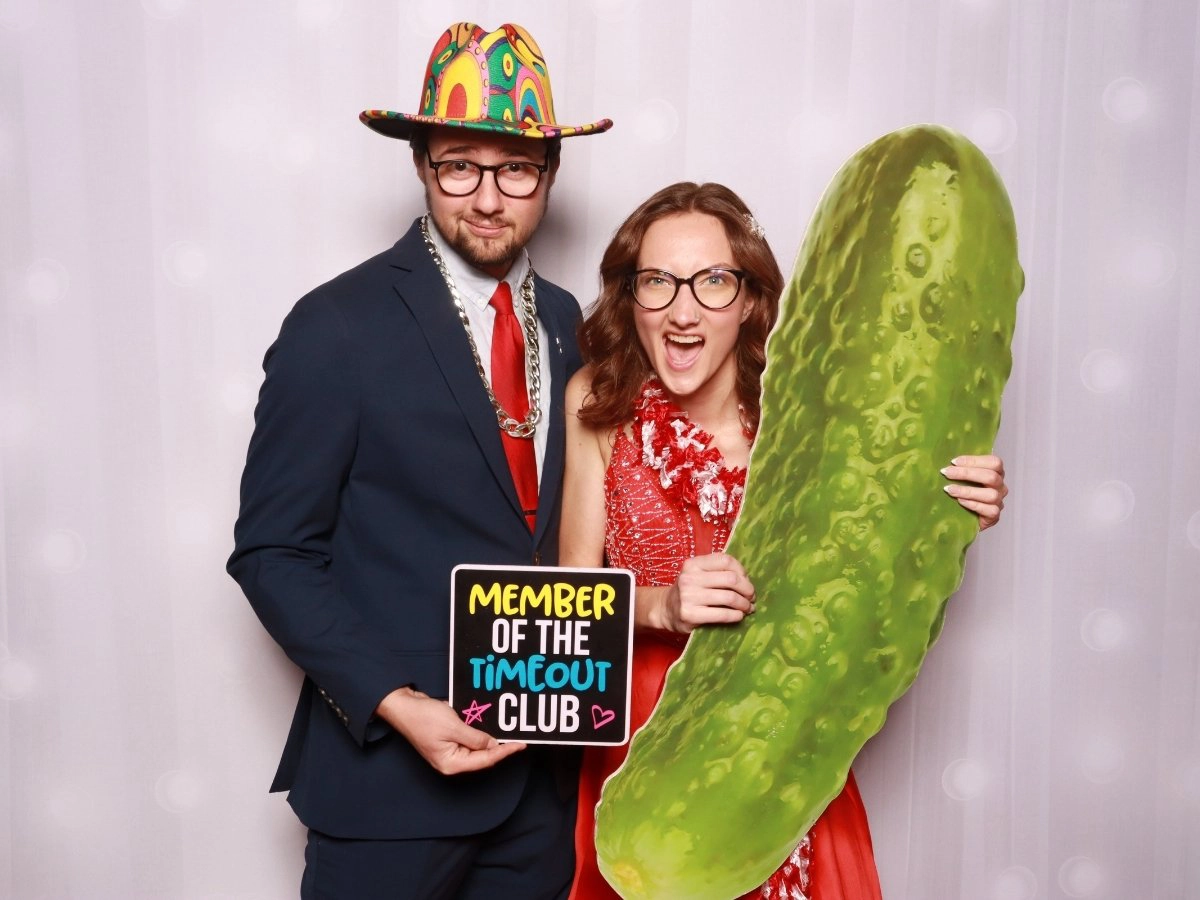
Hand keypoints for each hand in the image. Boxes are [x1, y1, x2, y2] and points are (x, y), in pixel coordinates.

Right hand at [374, 687, 525, 774]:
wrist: (403, 706)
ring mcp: (449, 751)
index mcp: (451, 764)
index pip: (484, 760)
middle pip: (482, 757)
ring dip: (490, 741)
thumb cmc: (423, 718)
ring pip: (476, 749)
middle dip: (499, 748)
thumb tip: (493, 745)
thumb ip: (475, 738)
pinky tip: (490, 728)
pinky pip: (468, 740)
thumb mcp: (454, 727)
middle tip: (519, 739)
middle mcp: (451, 761)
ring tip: (509, 734)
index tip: (520, 745)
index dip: (504, 752)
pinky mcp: (447, 741)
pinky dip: (480, 735)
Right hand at [656, 553, 755, 633]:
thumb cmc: (689, 591)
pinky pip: (722, 614)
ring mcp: (688, 596)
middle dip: (747, 589)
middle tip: (751, 597)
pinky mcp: (690, 615)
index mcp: (693, 564)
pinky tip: (739, 616)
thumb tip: (747, 579)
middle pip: (731, 579)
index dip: (742, 570)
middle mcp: (689, 578)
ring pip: (729, 597)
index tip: (746, 580)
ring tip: (747, 608)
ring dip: (744, 604)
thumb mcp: (698, 574)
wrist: (666, 609)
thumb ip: (717, 571)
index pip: (726, 560)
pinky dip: (736, 616)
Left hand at [941, 454, 1007, 530]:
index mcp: (996, 473)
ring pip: (991, 494)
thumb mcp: (963, 478)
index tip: (953, 462)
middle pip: (991, 476)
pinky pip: (989, 510)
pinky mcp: (994, 515)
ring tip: (949, 490)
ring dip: (967, 491)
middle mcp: (1000, 486)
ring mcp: (999, 501)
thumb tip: (945, 460)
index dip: (974, 460)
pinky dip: (973, 504)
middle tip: (947, 473)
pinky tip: (960, 501)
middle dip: (966, 473)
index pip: (993, 462)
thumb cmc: (963, 494)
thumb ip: (961, 468)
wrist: (965, 518)